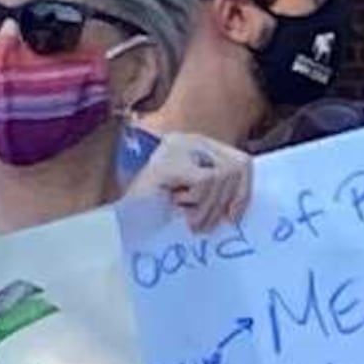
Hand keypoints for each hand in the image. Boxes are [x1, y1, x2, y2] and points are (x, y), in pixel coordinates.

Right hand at [133, 132, 253, 231]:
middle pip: (236, 167)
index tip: (233, 217)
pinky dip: (197, 201)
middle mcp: (188, 140)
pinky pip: (205, 180)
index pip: (242, 162)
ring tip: (189, 219)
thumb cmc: (156, 212)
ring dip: (207, 207)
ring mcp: (177, 147)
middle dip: (225, 202)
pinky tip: (177, 206)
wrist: (119, 219)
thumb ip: (220, 193)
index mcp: (199, 147)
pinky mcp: (168, 161)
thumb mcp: (197, 199)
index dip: (243, 192)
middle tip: (204, 223)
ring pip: (222, 175)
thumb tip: (242, 205)